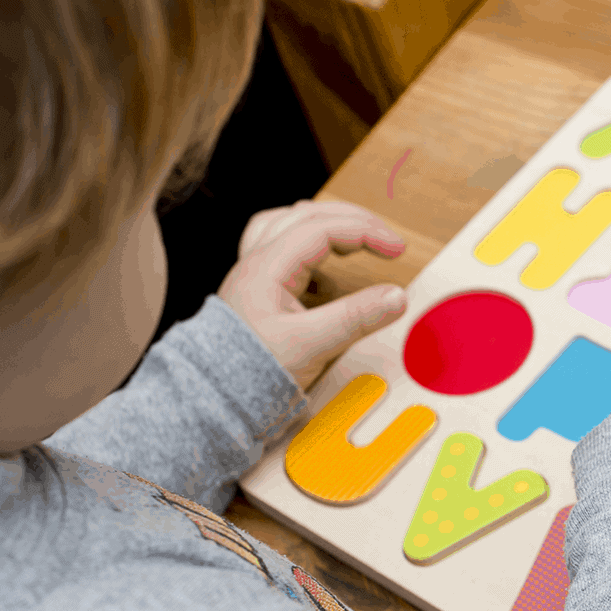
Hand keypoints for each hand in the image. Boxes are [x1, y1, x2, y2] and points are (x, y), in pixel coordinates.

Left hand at [217, 200, 408, 389]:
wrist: (213, 395)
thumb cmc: (250, 371)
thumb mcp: (310, 345)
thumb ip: (356, 318)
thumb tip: (397, 296)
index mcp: (268, 266)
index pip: (323, 227)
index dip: (365, 231)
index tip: (397, 249)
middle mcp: (258, 262)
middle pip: (307, 215)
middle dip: (352, 221)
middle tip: (385, 240)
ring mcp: (256, 276)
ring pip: (290, 227)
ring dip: (327, 227)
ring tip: (354, 243)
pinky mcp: (259, 294)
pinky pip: (284, 254)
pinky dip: (313, 254)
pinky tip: (327, 279)